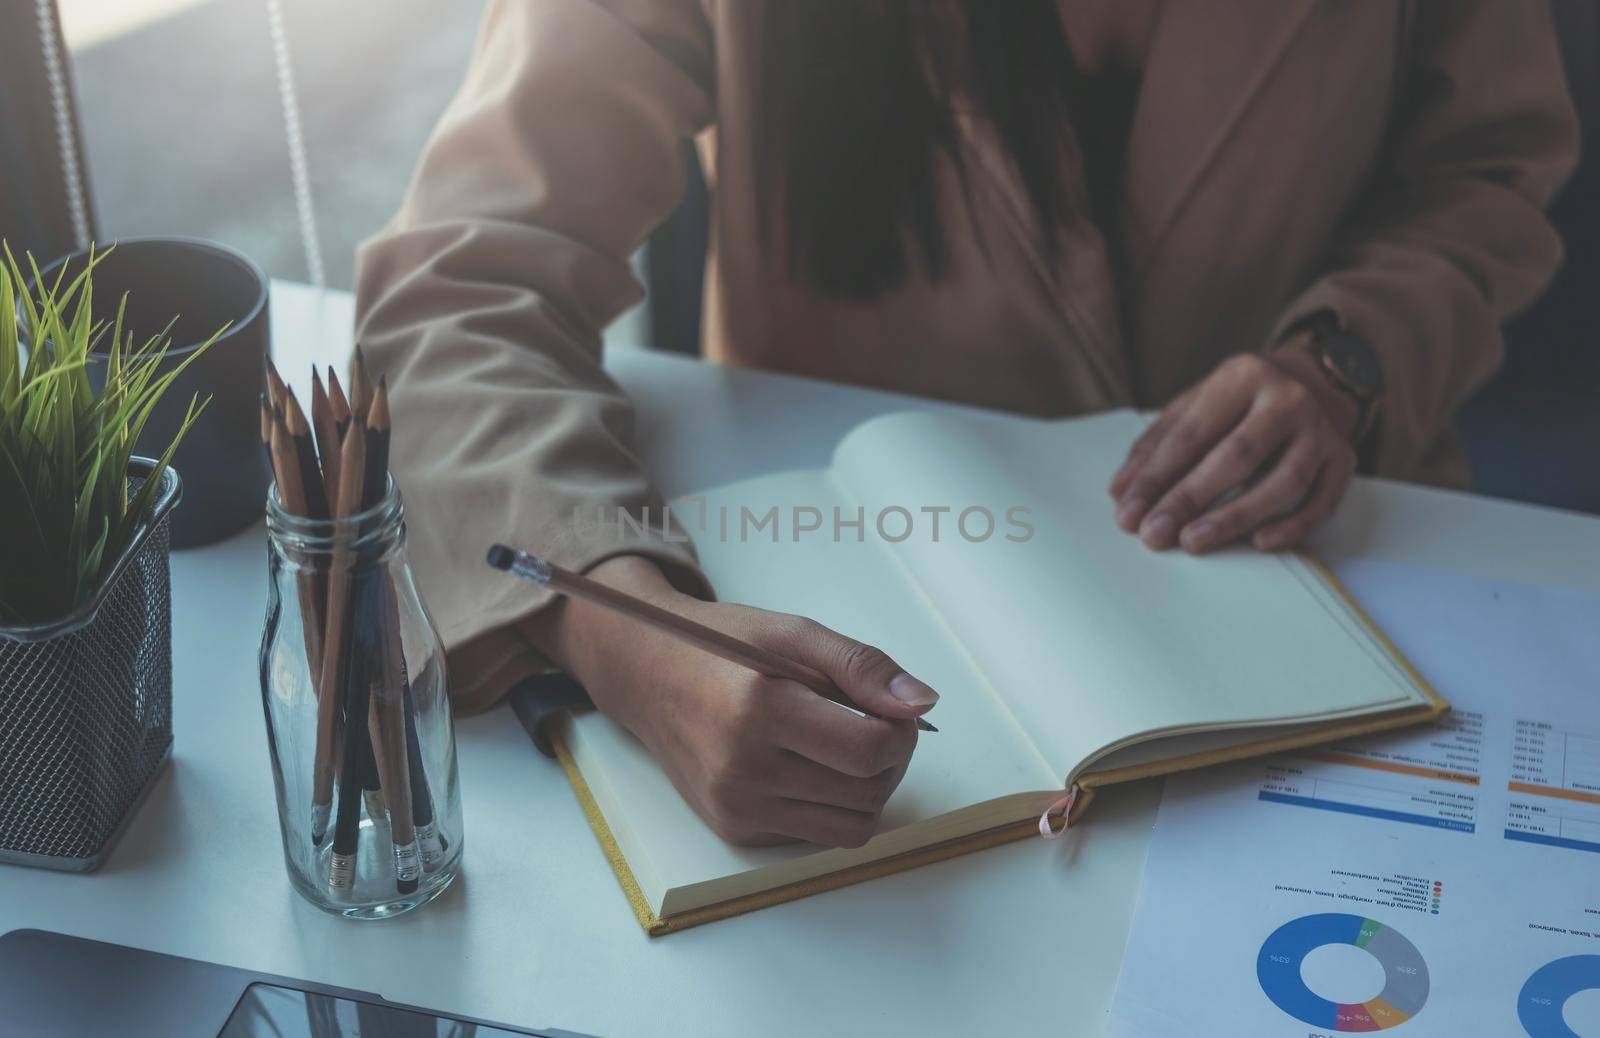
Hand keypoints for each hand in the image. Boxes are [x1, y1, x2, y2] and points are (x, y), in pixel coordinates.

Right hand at [528, 556, 937, 847]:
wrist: (646, 676)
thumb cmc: (721, 646)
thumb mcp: (792, 633)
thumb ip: (861, 666)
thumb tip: (922, 703)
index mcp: (759, 710)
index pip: (869, 751)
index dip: (901, 733)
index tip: (893, 711)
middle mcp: (743, 770)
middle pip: (868, 792)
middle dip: (891, 760)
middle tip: (874, 724)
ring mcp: (736, 807)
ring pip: (851, 826)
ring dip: (868, 789)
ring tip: (848, 746)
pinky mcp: (734, 829)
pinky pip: (817, 835)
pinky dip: (832, 805)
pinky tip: (812, 765)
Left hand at [1108, 344, 1358, 553]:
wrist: (1311, 381)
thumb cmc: (1238, 403)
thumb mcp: (1195, 406)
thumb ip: (1157, 446)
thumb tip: (1121, 492)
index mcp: (1242, 376)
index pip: (1192, 434)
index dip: (1156, 477)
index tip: (1128, 514)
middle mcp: (1288, 398)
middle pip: (1237, 456)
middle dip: (1189, 499)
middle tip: (1154, 535)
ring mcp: (1322, 430)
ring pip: (1284, 481)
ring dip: (1235, 517)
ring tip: (1194, 542)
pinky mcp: (1344, 459)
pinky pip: (1322, 501)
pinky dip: (1292, 526)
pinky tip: (1258, 543)